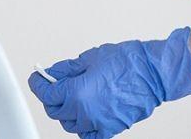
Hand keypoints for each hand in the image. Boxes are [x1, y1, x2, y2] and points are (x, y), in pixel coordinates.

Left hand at [28, 27, 190, 138]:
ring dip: (65, 112)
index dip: (38, 84)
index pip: (47, 93)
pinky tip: (83, 115)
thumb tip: (53, 73)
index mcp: (77, 92)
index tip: (37, 78)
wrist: (153, 73)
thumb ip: (67, 69)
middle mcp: (85, 111)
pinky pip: (89, 134)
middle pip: (55, 110)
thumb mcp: (90, 58)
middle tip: (53, 85)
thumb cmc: (127, 62)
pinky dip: (83, 128)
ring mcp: (98, 122)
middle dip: (50, 97)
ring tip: (70, 98)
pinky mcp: (111, 128)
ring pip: (70, 124)